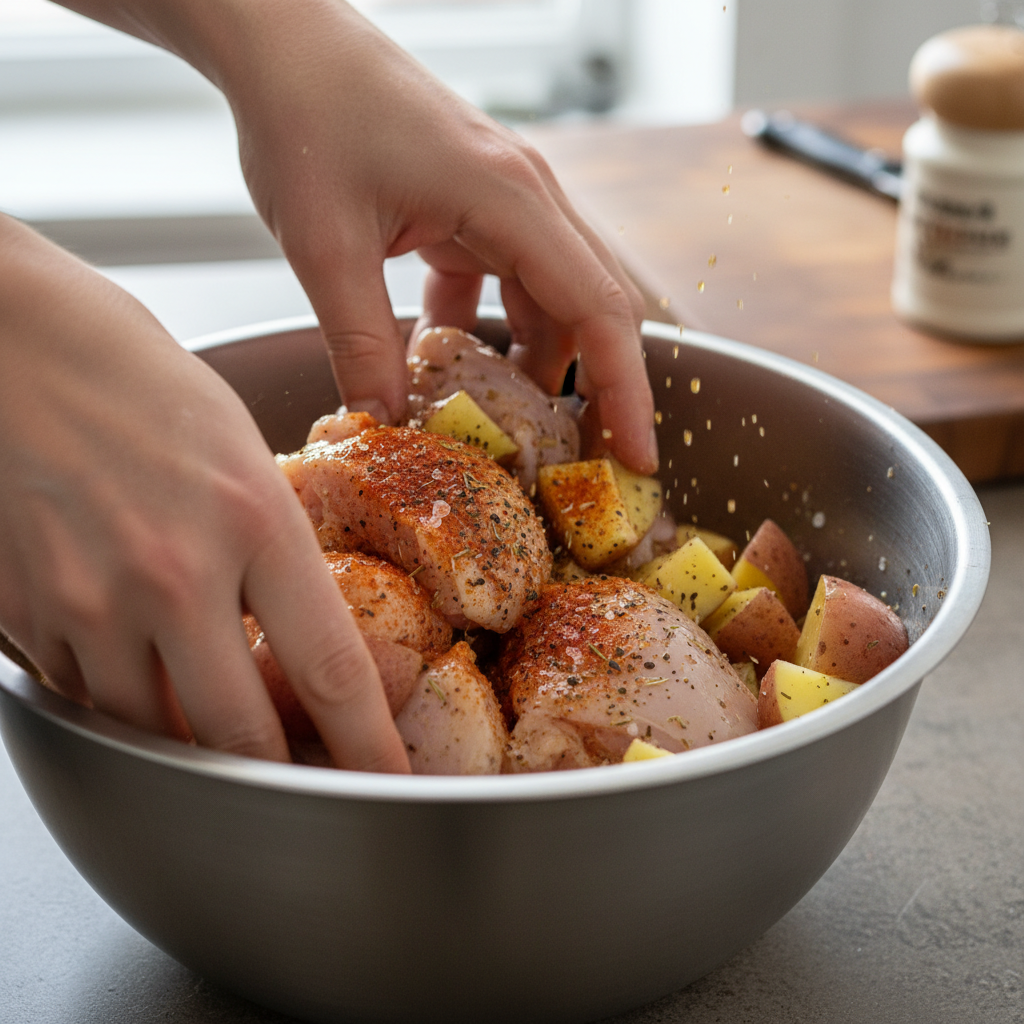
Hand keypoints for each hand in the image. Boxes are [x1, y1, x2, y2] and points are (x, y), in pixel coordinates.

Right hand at [0, 216, 408, 771]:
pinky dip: (121, 698)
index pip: (332, 669)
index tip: (389, 779)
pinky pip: (86, 694)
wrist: (8, 340)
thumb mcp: (240, 453)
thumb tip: (293, 634)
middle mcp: (174, 572)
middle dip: (279, 770)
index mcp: (253, 518)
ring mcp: (90, 599)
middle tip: (303, 774)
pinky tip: (136, 662)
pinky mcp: (26, 612)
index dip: (369, 746)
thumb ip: (272, 550)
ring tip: (213, 718)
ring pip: (154, 731)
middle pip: (242, 733)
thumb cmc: (137, 379)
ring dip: (192, 739)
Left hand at [108, 0, 656, 473]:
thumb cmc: (307, 117)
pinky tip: (440, 366)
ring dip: (531, 366)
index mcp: (510, 199)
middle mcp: (527, 198)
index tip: (637, 458)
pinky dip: (484, 333)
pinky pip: (502, 284)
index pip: (599, 310)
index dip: (625, 392)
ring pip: (549, 302)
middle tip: (581, 465)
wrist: (284, 39)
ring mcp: (504, 201)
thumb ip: (359, 343)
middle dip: (595, 391)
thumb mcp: (324, 245)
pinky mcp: (474, 207)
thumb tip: (383, 426)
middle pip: (591, 310)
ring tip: (506, 431)